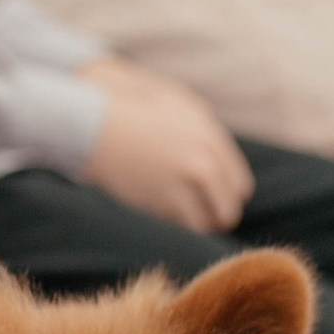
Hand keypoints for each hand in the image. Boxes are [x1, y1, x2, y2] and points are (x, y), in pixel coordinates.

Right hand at [84, 62, 253, 233]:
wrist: (95, 121)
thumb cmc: (133, 108)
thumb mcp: (179, 106)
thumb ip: (205, 129)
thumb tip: (218, 156)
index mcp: (211, 139)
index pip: (239, 186)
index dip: (230, 198)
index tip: (218, 202)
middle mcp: (201, 163)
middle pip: (227, 209)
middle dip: (219, 217)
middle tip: (208, 221)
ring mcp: (179, 184)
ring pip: (205, 224)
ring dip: (198, 227)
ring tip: (187, 222)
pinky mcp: (156, 200)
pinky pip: (179, 225)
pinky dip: (175, 224)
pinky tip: (164, 215)